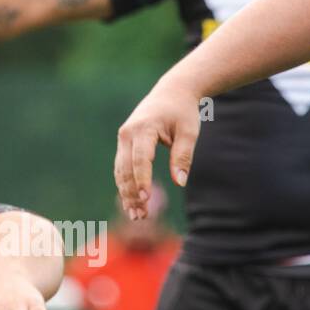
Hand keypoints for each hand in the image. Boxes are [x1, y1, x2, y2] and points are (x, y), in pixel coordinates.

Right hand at [115, 75, 201, 218]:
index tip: (147, 199)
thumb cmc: (183, 112)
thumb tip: (179, 182)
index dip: (143, 180)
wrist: (171, 92)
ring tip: (136, 215)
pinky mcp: (124, 144)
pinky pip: (121, 168)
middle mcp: (127, 134)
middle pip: (125, 168)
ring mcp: (123, 138)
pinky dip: (126, 185)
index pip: (140, 159)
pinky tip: (132, 203)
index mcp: (144, 128)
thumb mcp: (189, 132)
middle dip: (132, 193)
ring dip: (127, 193)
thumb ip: (183, 157)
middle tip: (141, 216)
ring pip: (120, 171)